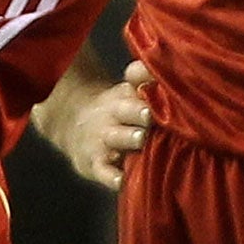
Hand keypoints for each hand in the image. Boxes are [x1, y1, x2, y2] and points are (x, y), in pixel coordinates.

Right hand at [39, 60, 153, 188]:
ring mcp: (103, 139)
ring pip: (117, 138)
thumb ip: (146, 79)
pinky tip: (121, 180)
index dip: (145, 80)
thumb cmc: (118, 109)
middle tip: (150, 113)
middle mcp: (114, 114)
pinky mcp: (95, 164)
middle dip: (139, 111)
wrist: (74, 126)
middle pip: (127, 109)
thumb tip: (169, 64)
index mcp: (125, 94)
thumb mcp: (128, 90)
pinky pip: (104, 172)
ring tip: (139, 138)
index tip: (156, 82)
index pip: (135, 82)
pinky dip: (112, 177)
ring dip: (128, 138)